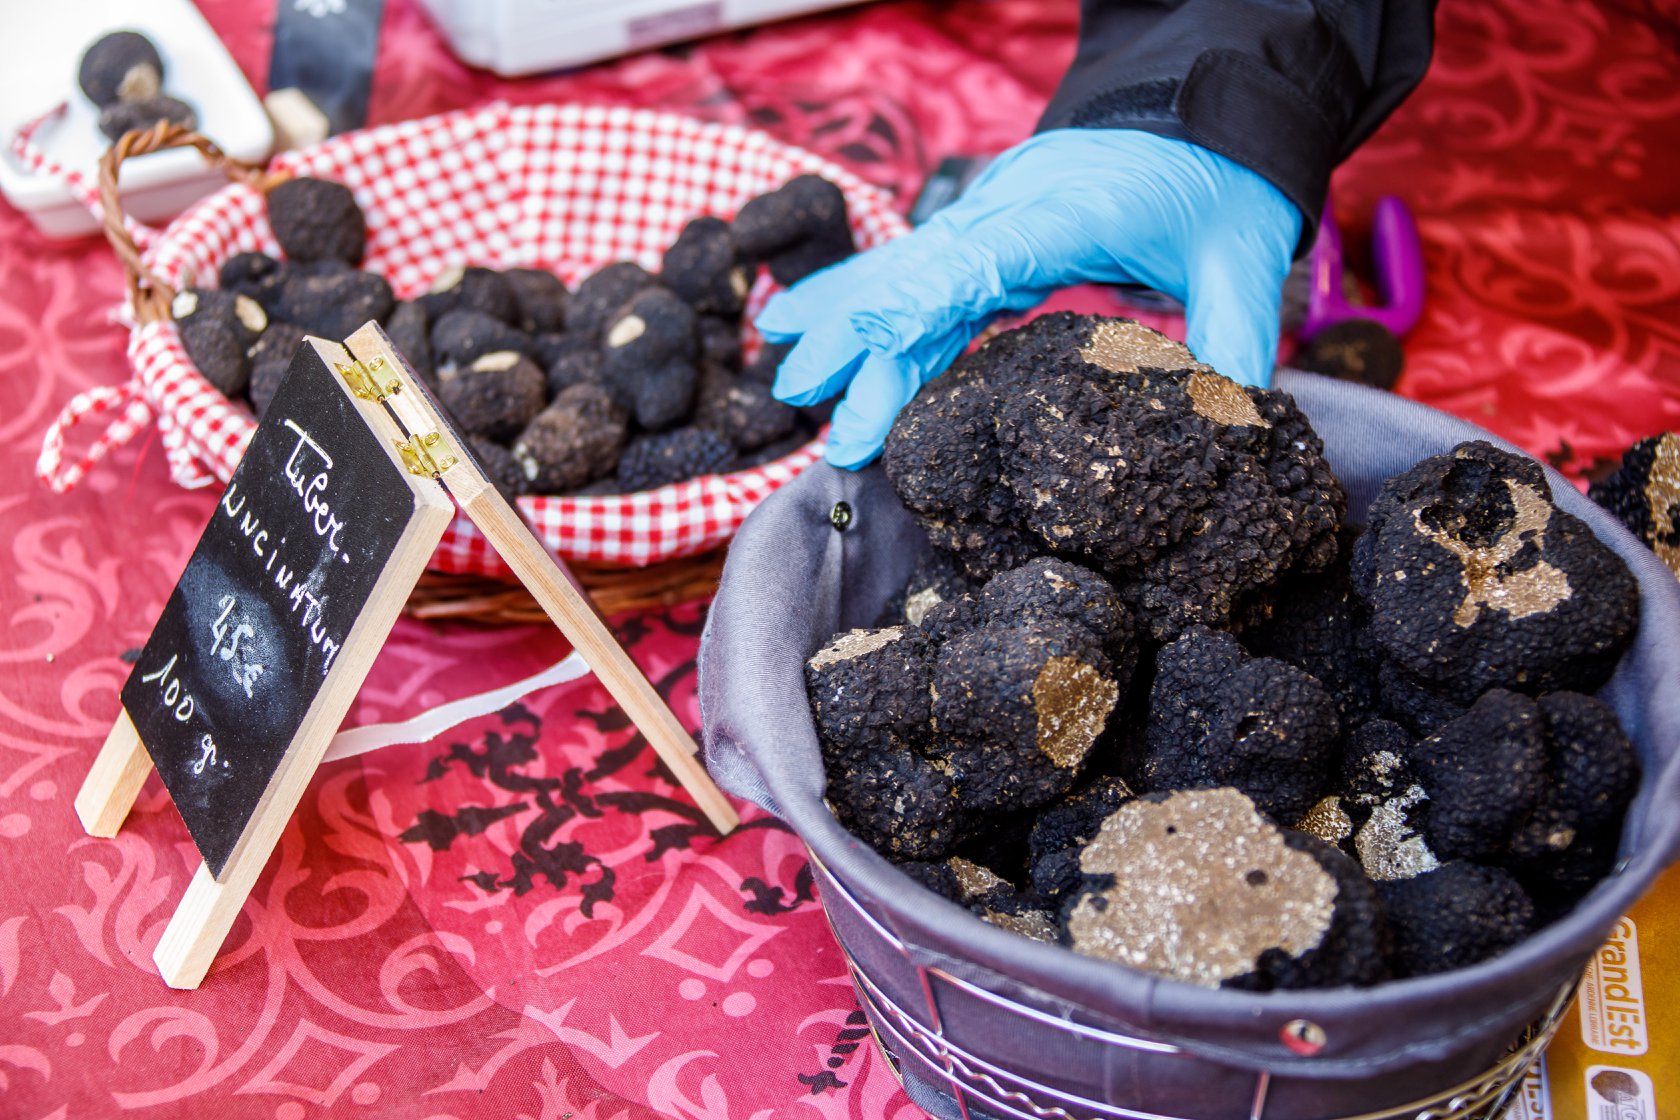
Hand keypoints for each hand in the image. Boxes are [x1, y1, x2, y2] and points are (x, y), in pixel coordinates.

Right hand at [756, 129, 1302, 467]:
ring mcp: (995, 216)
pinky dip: (876, 309)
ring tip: (789, 377)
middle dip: (851, 332)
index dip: (913, 304)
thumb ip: (1231, 340)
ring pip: (907, 274)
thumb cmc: (1222, 179)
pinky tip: (828, 337)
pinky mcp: (994, 232)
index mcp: (1067, 211)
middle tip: (795, 390)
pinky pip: (925, 276)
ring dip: (847, 325)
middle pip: (917, 271)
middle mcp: (1013, 210)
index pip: (976, 261)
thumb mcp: (1243, 258)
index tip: (856, 344)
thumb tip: (1222, 425)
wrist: (1209, 107)